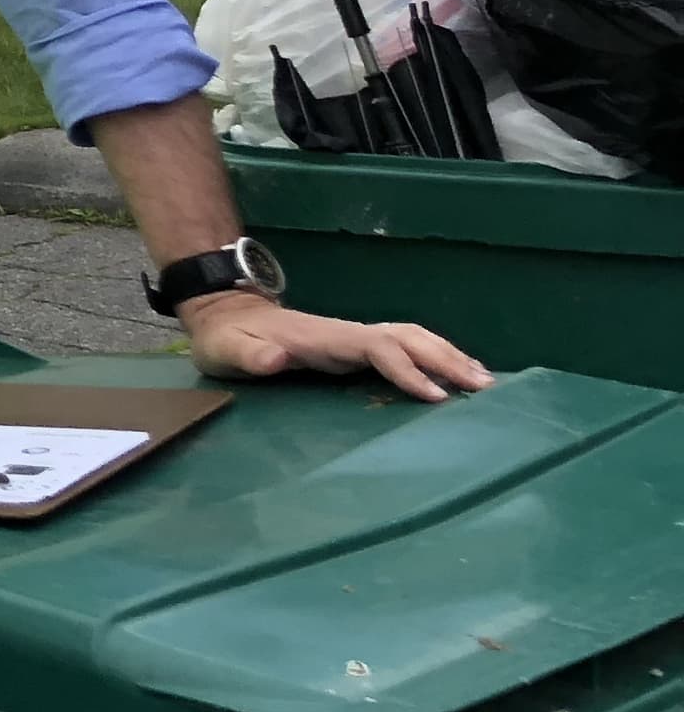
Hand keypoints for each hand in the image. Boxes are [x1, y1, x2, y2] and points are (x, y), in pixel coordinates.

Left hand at [179, 291, 493, 401]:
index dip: (407, 369)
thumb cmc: (228, 339)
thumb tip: (274, 360)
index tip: (436, 397)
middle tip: (486, 389)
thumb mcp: (228, 350)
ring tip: (485, 382)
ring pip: (412, 337)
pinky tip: (456, 375)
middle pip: (408, 338)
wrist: (226, 314)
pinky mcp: (356, 345)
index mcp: (324, 337)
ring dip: (448, 355)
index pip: (377, 347)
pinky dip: (436, 356)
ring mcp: (354, 336)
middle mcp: (348, 332)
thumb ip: (249, 356)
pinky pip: (406, 347)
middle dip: (446, 360)